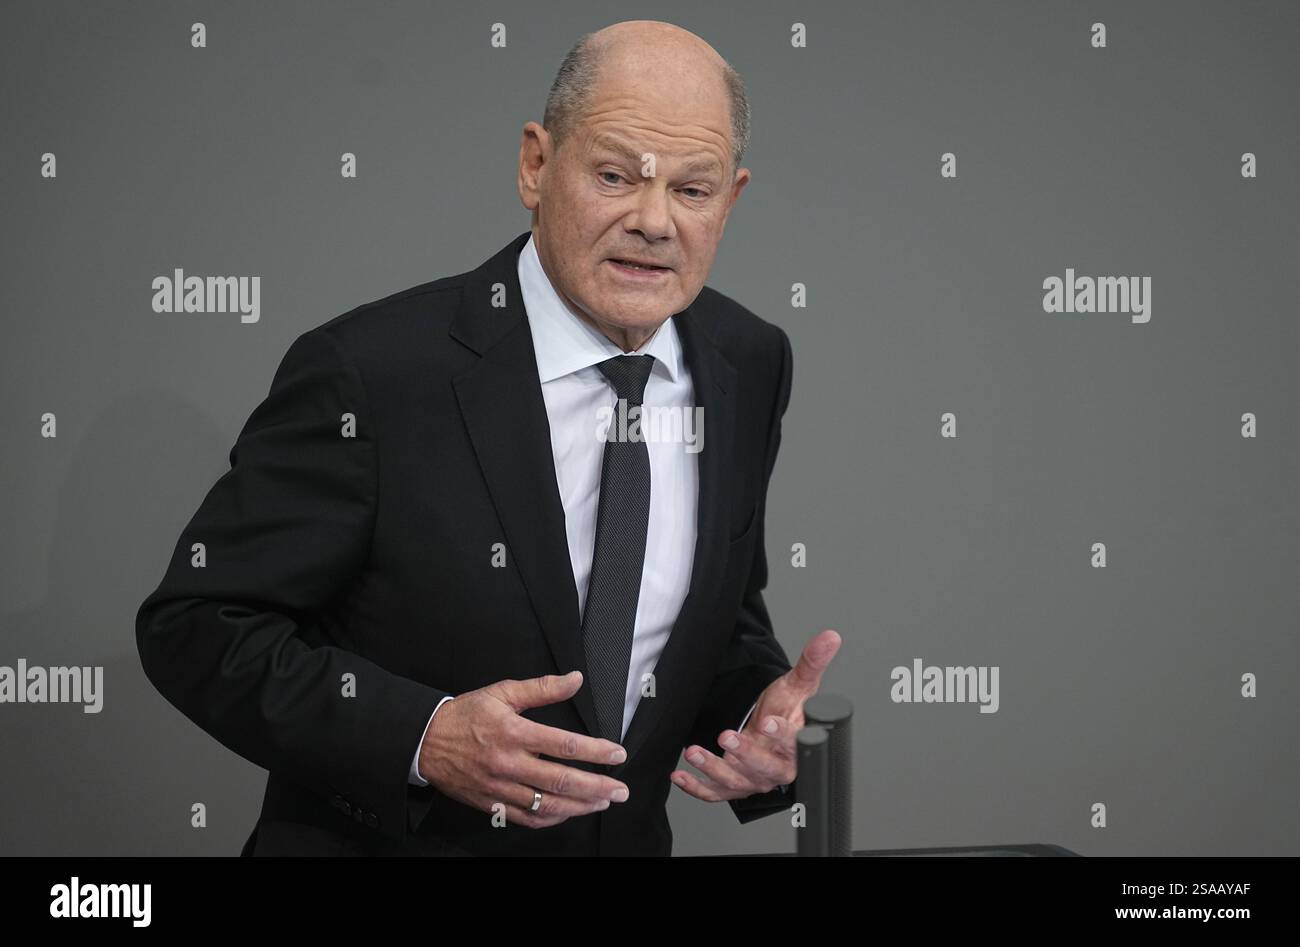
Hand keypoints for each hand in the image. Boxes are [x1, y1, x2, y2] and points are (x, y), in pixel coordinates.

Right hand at [417, 670, 630, 827]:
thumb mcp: (502, 692)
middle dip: (597, 786)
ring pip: (548, 804)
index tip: (617, 754)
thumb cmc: (465, 715)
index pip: (564, 745)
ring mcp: (501, 788)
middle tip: (620, 790)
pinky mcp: (492, 804)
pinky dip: (552, 819)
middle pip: (562, 780)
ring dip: (580, 806)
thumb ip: (542, 688)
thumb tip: (574, 680)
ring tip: (602, 802)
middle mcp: (509, 763)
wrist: (425, 742)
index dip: (596, 751)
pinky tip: (569, 813)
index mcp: (514, 732)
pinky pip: (527, 818)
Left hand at [671, 629, 840, 802]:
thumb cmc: (786, 710)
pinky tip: (680, 776)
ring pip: (736, 781)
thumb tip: (830, 638)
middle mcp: (778, 767)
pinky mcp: (734, 785)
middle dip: (745, 754)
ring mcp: (754, 779)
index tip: (769, 722)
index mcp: (797, 745)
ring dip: (713, 769)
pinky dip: (696, 787)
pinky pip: (715, 793)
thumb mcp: (798, 685)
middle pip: (765, 768)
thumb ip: (812, 662)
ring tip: (694, 752)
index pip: (795, 743)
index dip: (782, 735)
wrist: (769, 729)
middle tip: (727, 738)